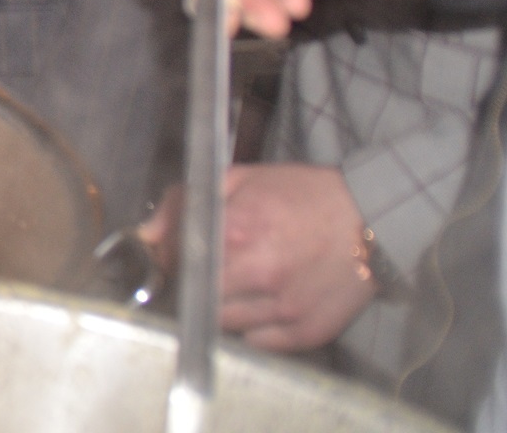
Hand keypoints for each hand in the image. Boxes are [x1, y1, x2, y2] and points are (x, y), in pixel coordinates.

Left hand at [139, 165, 373, 351]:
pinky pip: (259, 343)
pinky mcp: (308, 332)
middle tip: (207, 271)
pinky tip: (263, 303)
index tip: (176, 256)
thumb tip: (146, 234)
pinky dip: (253, 327)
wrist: (374, 218)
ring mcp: (285, 307)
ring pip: (224, 324)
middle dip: (192, 284)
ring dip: (221, 306)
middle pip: (196, 296)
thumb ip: (186, 202)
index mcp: (237, 230)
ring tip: (240, 285)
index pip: (176, 260)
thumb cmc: (305, 195)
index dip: (170, 259)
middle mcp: (259, 273)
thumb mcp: (241, 179)